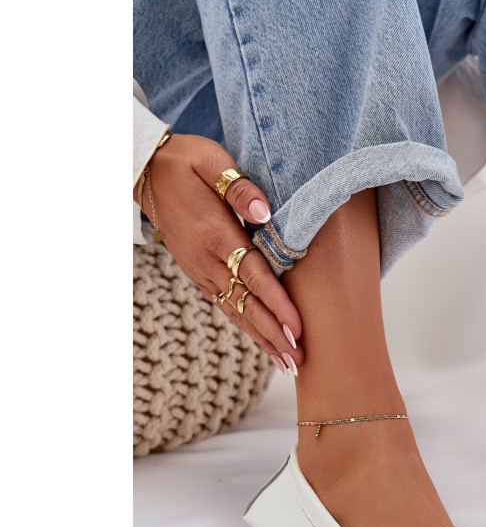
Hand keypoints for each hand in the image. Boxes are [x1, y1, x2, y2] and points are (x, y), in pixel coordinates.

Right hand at [135, 133, 302, 369]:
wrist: (146, 171)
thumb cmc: (187, 163)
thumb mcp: (213, 162)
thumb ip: (240, 188)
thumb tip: (265, 212)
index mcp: (216, 234)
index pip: (253, 275)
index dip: (276, 303)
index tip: (297, 328)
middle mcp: (208, 261)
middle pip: (247, 304)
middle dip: (274, 334)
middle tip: (299, 360)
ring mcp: (201, 271)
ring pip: (236, 312)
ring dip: (263, 340)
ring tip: (288, 364)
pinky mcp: (199, 275)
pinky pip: (226, 307)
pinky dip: (247, 329)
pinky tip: (265, 345)